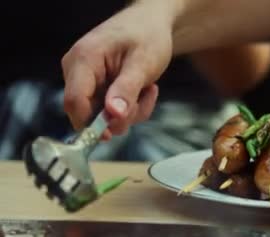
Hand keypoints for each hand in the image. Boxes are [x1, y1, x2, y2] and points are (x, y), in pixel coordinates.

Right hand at [61, 1, 174, 138]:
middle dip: (120, 116)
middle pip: (88, 113)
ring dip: (131, 111)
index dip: (89, 123)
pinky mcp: (96, 88)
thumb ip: (127, 89)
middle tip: (144, 99)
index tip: (110, 134)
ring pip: (103, 116)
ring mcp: (86, 80)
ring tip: (147, 89)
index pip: (74, 100)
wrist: (151, 25)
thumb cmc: (147, 36)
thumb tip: (112, 115)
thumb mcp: (143, 63)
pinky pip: (111, 111)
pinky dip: (131, 108)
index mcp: (83, 59)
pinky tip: (143, 90)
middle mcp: (77, 70)